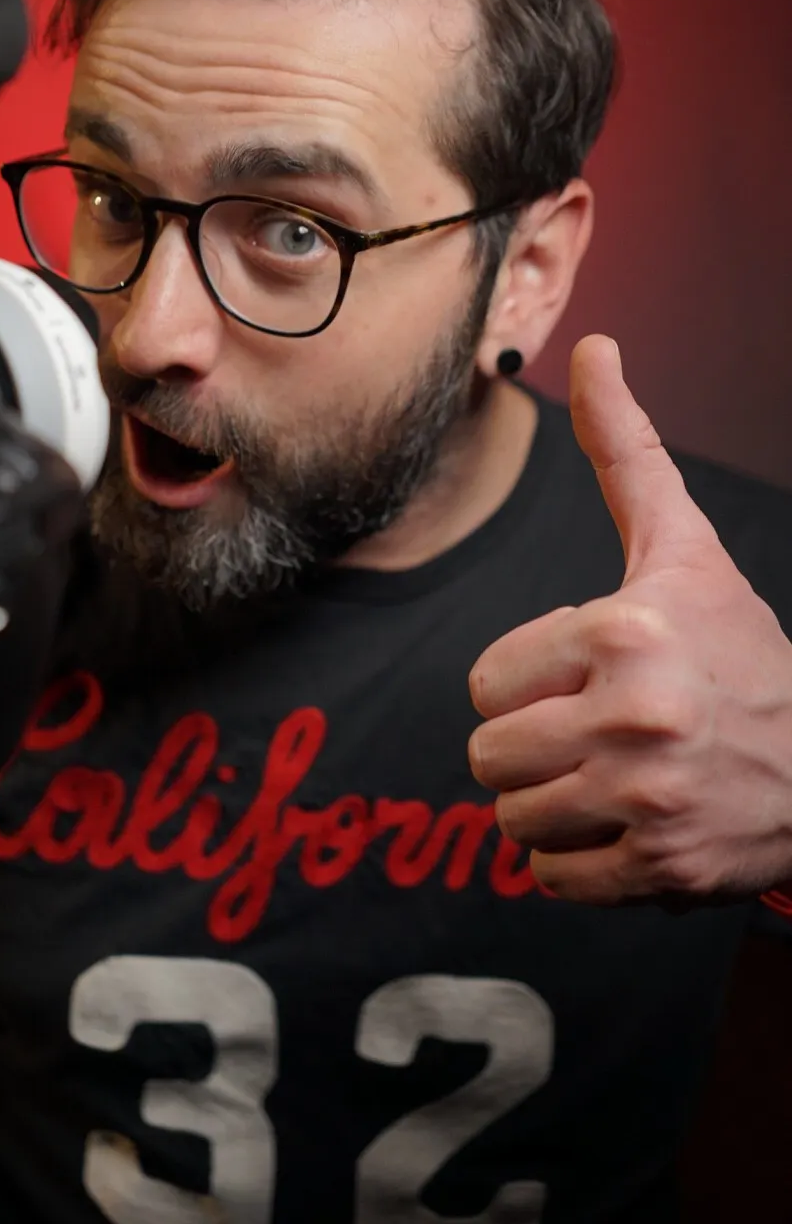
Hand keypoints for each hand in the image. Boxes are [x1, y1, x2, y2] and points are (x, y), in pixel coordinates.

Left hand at [468, 334, 791, 903]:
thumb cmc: (737, 648)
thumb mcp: (683, 546)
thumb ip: (624, 450)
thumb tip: (592, 344)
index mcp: (623, 629)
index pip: (486, 683)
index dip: (528, 683)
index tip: (586, 678)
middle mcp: (633, 715)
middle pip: (488, 755)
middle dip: (530, 747)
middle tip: (594, 734)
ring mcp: (649, 800)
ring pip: (512, 820)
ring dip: (550, 806)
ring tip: (610, 780)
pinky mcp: (661, 870)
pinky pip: (551, 878)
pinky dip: (577, 862)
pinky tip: (627, 826)